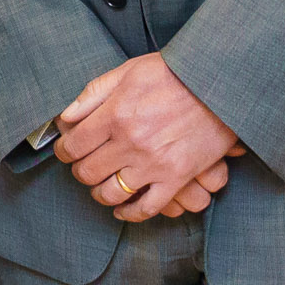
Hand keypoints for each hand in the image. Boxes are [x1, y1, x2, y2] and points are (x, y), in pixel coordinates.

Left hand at [53, 53, 241, 221]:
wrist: (219, 83)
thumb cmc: (174, 73)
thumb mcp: (129, 71)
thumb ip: (94, 93)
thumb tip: (65, 116)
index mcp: (116, 114)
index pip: (73, 145)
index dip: (64, 150)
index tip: (67, 149)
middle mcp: (130, 142)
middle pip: (87, 172)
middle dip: (80, 170)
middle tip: (84, 165)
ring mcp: (154, 164)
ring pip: (111, 193)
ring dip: (99, 193)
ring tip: (101, 186)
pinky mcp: (176, 178)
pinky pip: (146, 207)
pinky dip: (130, 213)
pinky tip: (122, 208)